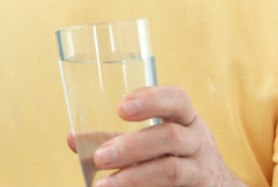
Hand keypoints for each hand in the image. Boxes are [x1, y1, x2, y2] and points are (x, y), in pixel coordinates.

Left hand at [75, 86, 238, 186]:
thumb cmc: (175, 157)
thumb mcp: (153, 143)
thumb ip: (116, 139)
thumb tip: (74, 139)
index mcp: (187, 120)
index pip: (178, 99)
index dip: (152, 100)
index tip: (121, 107)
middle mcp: (199, 141)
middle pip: (170, 137)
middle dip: (132, 146)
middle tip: (100, 156)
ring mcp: (202, 170)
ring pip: (171, 170)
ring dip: (134, 176)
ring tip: (103, 186)